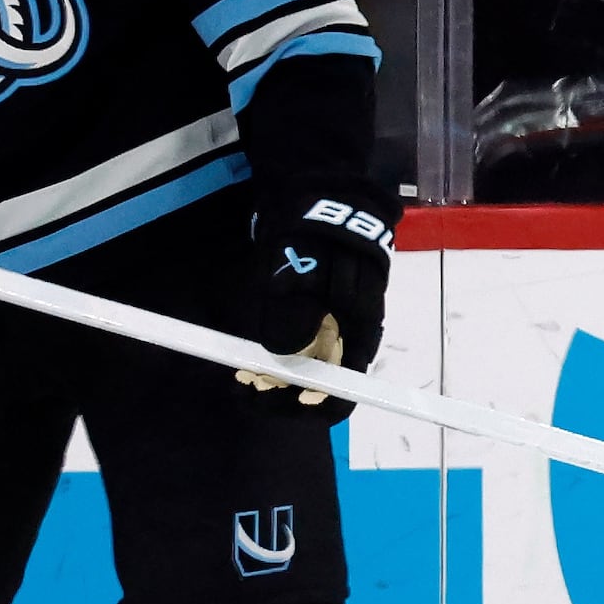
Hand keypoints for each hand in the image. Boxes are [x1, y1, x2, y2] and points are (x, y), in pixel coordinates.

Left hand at [237, 186, 395, 417]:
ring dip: (279, 376)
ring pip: (313, 370)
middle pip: (325, 387)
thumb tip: (284, 358)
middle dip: (283, 392)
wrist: (325, 196)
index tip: (265, 396)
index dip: (304, 407)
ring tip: (244, 370)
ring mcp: (342, 325)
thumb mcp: (299, 270)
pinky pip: (307, 350)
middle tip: (244, 381)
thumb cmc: (315, 234)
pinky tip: (256, 351)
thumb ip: (294, 314)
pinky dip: (281, 357)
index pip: (342, 394)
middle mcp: (355, 336)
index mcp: (359, 330)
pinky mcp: (327, 315)